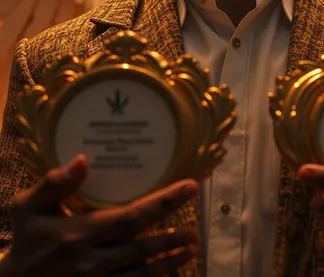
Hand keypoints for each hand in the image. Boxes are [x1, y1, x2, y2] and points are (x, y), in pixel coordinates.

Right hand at [1, 155, 198, 276]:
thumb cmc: (26, 241)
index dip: (163, 203)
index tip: (189, 187)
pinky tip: (170, 270)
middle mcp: (92, 261)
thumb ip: (55, 183)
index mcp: (80, 233)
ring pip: (141, 274)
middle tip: (195, 227)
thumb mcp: (28, 208)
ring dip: (169, 262)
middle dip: (171, 237)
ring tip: (191, 246)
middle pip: (141, 248)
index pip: (130, 217)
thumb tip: (83, 159)